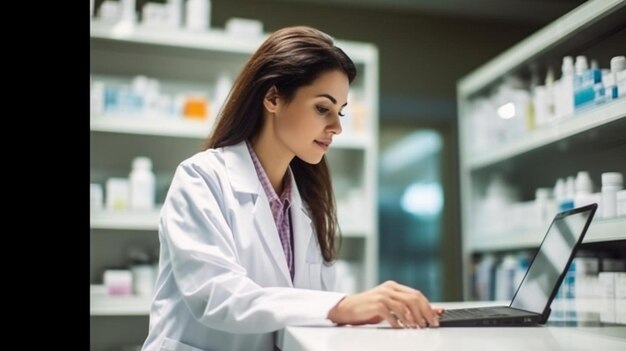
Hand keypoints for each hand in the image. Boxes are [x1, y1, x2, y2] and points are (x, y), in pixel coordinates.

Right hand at [327, 280, 443, 327]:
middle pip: (413, 298)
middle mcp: (389, 288)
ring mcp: (382, 295)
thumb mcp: (389, 306)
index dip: (428, 307)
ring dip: (413, 319)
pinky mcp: (376, 304)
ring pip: (405, 306)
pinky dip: (399, 322)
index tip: (436, 317)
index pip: (416, 294)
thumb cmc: (368, 308)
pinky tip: (401, 328)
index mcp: (393, 287)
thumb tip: (425, 314)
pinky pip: (392, 313)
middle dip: (425, 313)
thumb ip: (405, 308)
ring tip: (417, 328)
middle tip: (430, 324)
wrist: (347, 308)